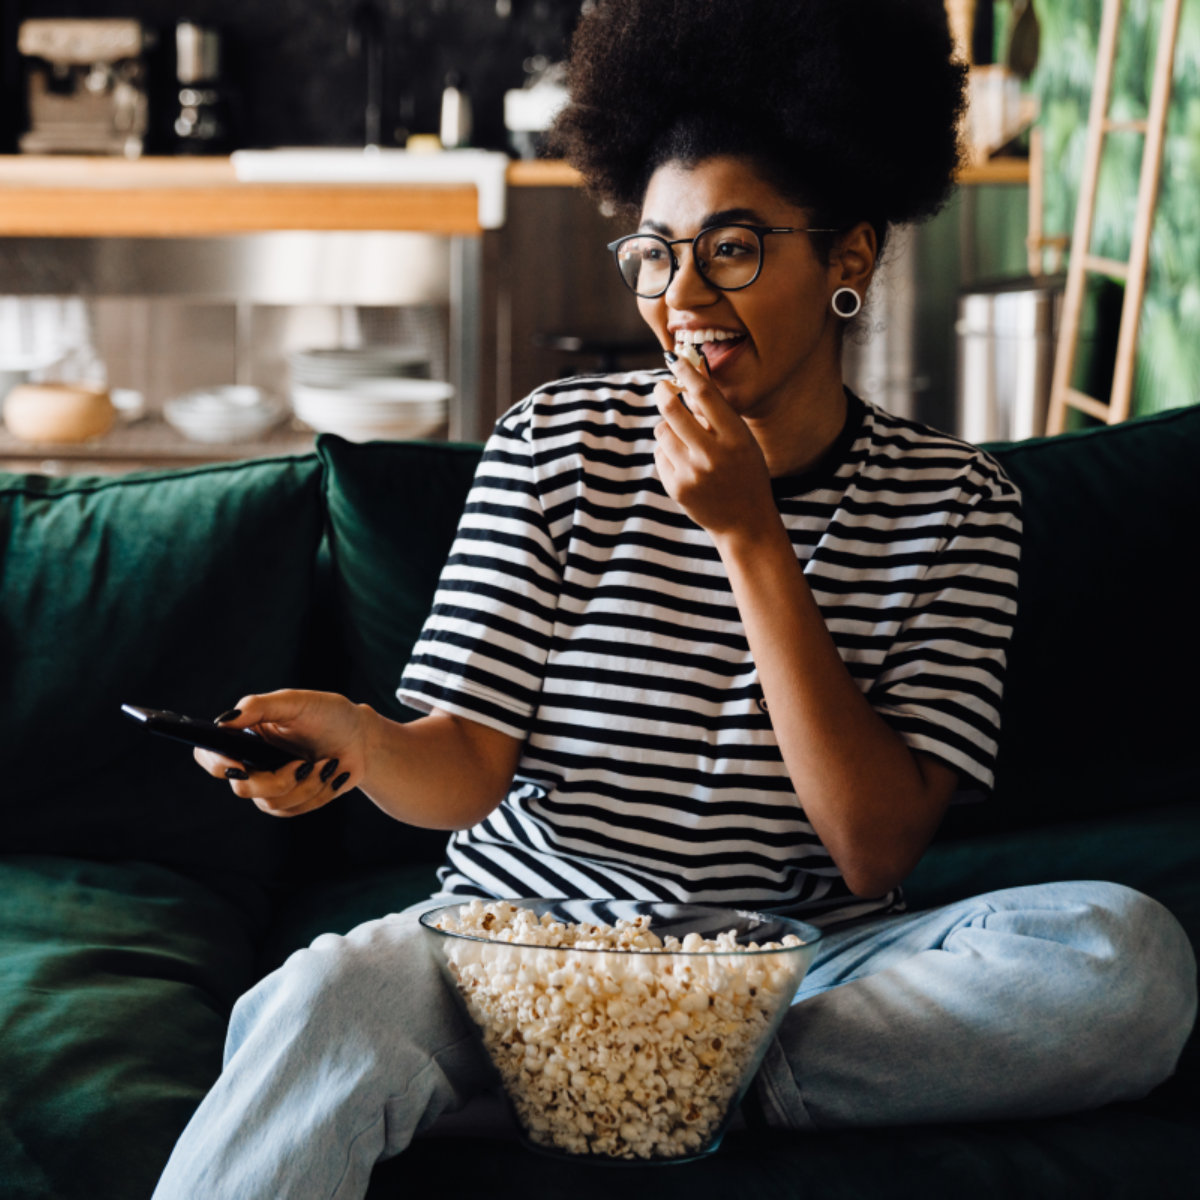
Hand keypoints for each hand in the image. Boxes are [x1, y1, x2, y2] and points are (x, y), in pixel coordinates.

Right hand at [195, 689, 369, 817]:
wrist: (361, 738)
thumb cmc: (328, 714)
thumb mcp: (295, 702)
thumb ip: (259, 706)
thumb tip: (225, 720)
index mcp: (245, 735)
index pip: (209, 754)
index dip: (216, 764)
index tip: (239, 765)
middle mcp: (251, 762)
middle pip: (241, 788)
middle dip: (276, 781)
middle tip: (303, 764)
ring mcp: (269, 785)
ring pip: (271, 803)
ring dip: (306, 785)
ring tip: (327, 764)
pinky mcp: (291, 801)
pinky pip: (294, 810)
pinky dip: (318, 792)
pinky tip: (332, 774)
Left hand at [653, 356, 775, 542]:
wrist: (744, 521)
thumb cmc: (744, 471)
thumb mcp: (741, 439)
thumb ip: (716, 411)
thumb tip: (690, 372)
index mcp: (736, 438)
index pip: (706, 395)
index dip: (687, 372)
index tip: (675, 358)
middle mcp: (713, 455)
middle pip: (673, 410)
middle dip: (663, 392)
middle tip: (663, 386)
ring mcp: (692, 473)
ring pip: (662, 431)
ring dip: (668, 427)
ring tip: (684, 437)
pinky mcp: (675, 487)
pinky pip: (659, 453)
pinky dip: (667, 450)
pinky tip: (685, 462)